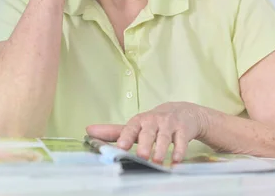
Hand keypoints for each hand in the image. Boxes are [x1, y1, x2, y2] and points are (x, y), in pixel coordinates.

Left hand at [86, 102, 208, 163]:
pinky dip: (179, 151)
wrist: (184, 112)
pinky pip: (182, 141)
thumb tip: (89, 131)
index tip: (121, 147)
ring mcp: (170, 124)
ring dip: (161, 149)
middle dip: (146, 144)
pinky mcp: (184, 129)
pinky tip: (175, 161)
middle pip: (149, 132)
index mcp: (140, 121)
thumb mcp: (136, 125)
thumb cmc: (155, 122)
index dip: (125, 137)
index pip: (131, 128)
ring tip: (157, 161)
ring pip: (165, 137)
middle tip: (142, 156)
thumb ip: (114, 131)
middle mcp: (154, 121)